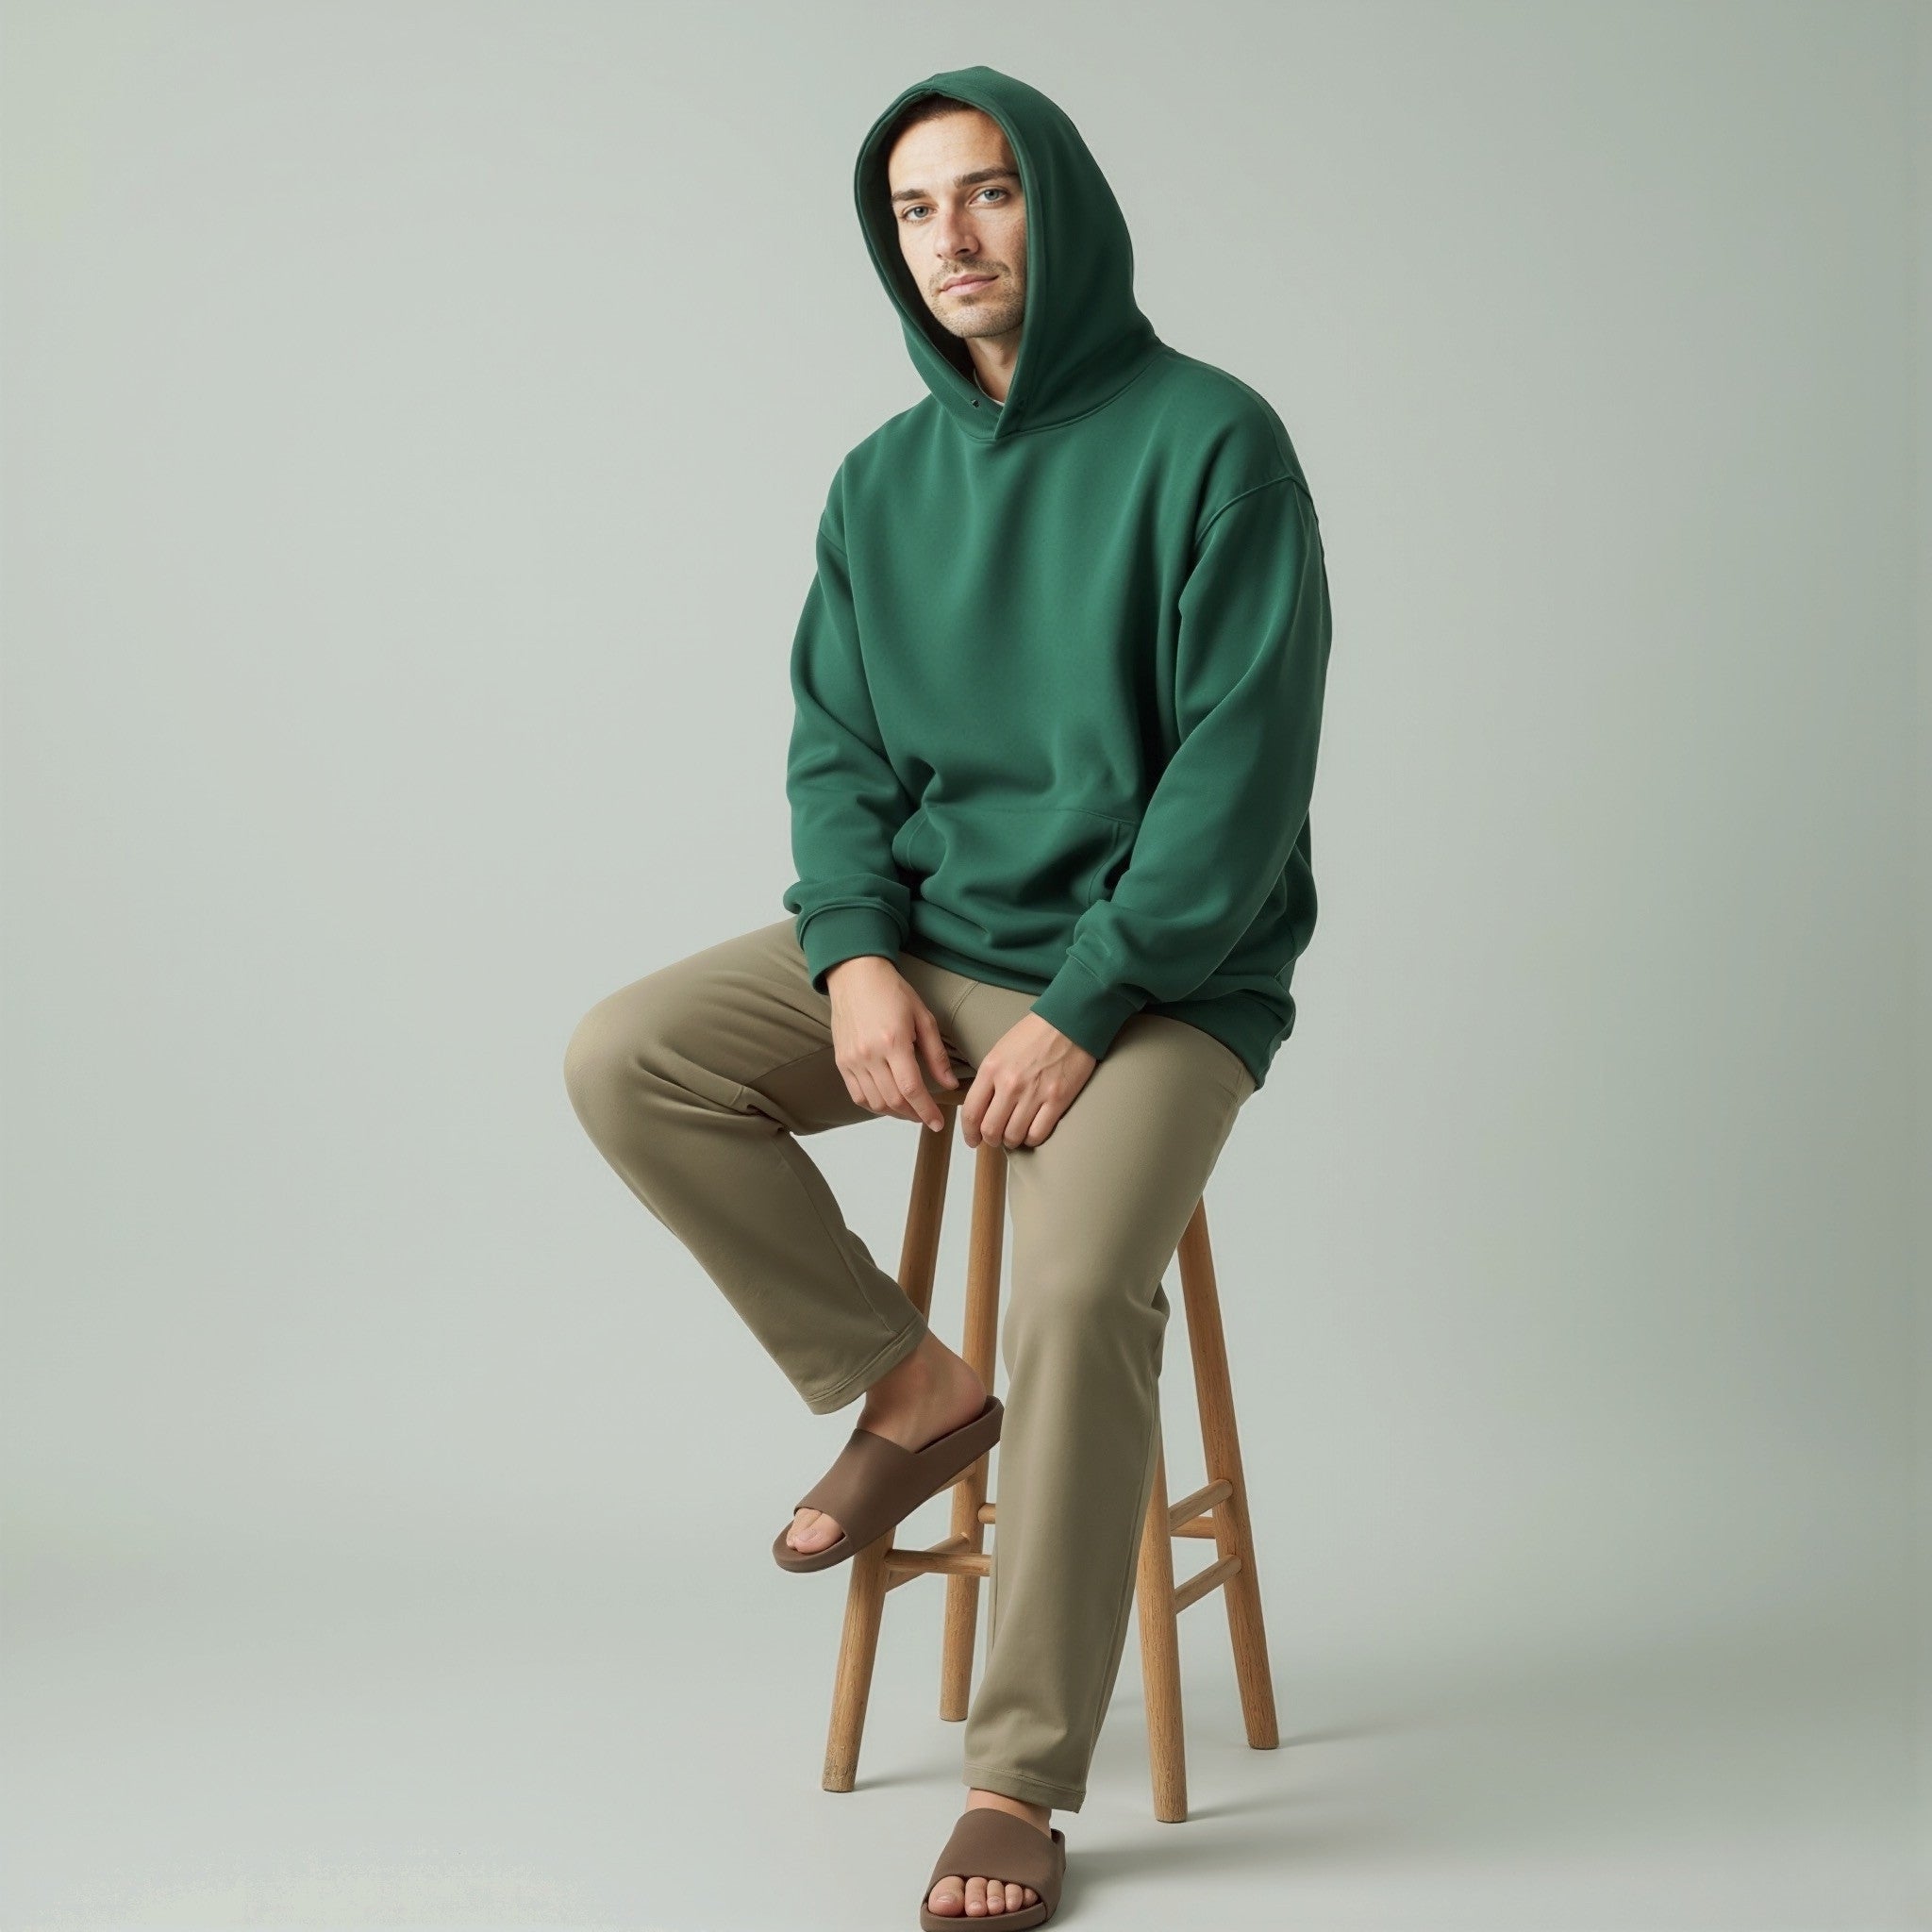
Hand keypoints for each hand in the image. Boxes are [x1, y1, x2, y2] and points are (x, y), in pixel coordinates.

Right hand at [824, 955, 958, 1131]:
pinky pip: (857, 1095)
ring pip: (875, 1102)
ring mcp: (852, 1059)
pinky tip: (888, 1102)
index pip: (911, 1088)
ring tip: (910, 1110)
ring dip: (895, 1113)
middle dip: (914, 1114)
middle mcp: (870, 1054)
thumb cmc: (891, 992)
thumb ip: (936, 1055)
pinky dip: (874, 1105)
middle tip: (927, 1116)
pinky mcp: (842, 1061)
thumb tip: (950, 1083)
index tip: (937, 1122)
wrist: (855, 976)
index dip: (927, 1110)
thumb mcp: (923, 1018)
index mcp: (893, 1041)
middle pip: (893, 1100)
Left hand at [958, 1011, 1095, 1149]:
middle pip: (991, 1130)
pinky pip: (1038, 1134)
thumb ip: (989, 1078)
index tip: (973, 1140)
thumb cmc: (1034, 1034)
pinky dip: (1032, 1139)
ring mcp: (1034, 1094)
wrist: (1069, 1022)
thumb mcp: (1000, 1050)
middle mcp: (1010, 1084)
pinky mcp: (1057, 1100)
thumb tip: (983, 1106)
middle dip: (990, 1140)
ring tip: (1015, 1135)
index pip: (971, 1113)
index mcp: (991, 1069)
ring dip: (1012, 1141)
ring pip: (1014, 1136)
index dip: (969, 1133)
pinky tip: (1032, 1132)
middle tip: (995, 1139)